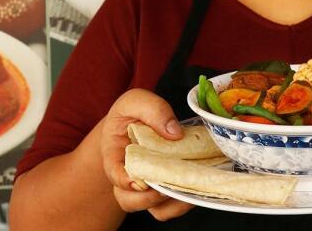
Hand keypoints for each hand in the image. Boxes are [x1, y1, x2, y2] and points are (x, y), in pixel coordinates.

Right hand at [100, 88, 194, 220]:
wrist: (141, 121)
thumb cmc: (133, 112)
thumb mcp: (137, 100)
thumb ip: (153, 110)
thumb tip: (174, 133)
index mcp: (115, 155)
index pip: (114, 174)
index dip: (125, 181)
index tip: (140, 181)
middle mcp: (129, 176)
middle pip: (129, 201)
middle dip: (148, 199)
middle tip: (167, 184)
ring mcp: (148, 186)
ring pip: (154, 210)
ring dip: (171, 204)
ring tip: (187, 187)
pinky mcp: (166, 188)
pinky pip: (172, 207)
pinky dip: (184, 202)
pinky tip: (197, 185)